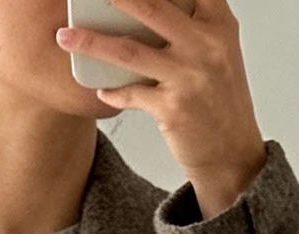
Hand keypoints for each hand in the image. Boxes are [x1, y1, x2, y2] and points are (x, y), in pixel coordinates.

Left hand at [57, 0, 264, 220]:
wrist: (233, 154)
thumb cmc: (221, 100)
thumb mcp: (219, 51)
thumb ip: (194, 22)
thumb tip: (147, 6)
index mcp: (219, 24)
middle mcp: (206, 45)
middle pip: (151, 7)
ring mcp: (188, 77)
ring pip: (129, 51)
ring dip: (92, 42)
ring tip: (65, 36)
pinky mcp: (172, 108)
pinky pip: (130, 94)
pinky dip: (112, 92)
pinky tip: (101, 91)